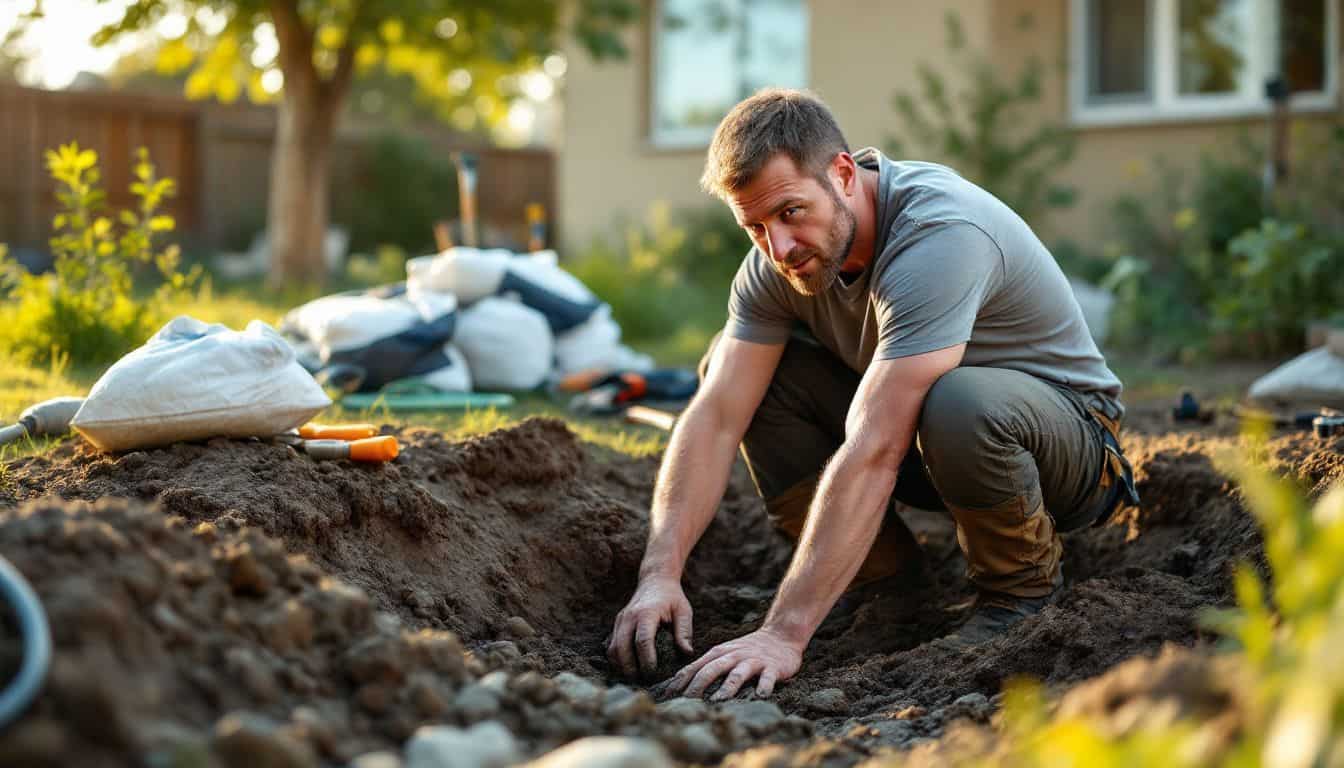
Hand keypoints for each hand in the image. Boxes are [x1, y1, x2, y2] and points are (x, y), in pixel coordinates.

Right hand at [606, 576, 693, 677]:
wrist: (655, 580)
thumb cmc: (672, 598)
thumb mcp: (684, 611)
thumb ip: (684, 632)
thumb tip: (686, 653)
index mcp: (647, 613)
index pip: (642, 641)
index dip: (647, 660)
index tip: (653, 673)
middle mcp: (629, 617)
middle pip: (622, 648)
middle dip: (630, 668)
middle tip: (643, 681)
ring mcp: (621, 620)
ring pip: (613, 649)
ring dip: (621, 666)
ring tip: (635, 678)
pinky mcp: (617, 624)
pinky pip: (611, 646)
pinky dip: (617, 659)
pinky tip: (628, 668)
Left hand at [664, 627, 802, 699]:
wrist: (780, 635)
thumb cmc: (747, 650)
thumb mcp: (724, 654)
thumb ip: (706, 667)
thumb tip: (680, 685)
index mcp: (719, 654)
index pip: (695, 667)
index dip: (680, 681)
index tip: (666, 696)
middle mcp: (734, 656)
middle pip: (711, 670)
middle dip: (697, 686)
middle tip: (686, 703)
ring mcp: (753, 661)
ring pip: (737, 674)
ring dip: (727, 687)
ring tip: (717, 701)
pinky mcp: (772, 667)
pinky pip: (767, 678)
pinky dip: (764, 687)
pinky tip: (760, 696)